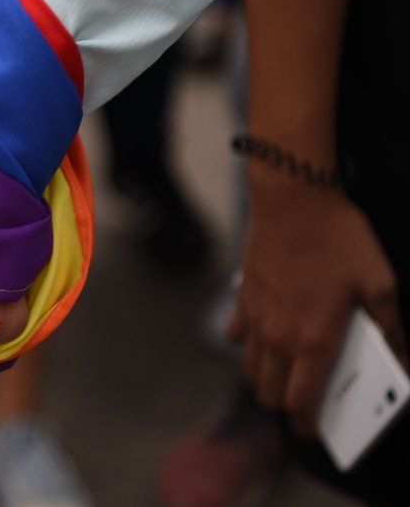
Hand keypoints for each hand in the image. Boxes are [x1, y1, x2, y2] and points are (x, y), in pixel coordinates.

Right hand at [229, 174, 405, 435]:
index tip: (314, 430)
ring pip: (251, 371)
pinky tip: (265, 336)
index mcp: (315, 340)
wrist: (293, 200)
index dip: (307, 424)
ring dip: (266, 381)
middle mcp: (278, 338)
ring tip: (286, 375)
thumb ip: (389, 326)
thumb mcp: (379, 281)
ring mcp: (255, 320)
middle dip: (286, 406)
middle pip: (269, 394)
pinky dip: (249, 346)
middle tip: (304, 403)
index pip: (302, 402)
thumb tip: (401, 357)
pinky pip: (237, 338)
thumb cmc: (339, 239)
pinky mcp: (242, 301)